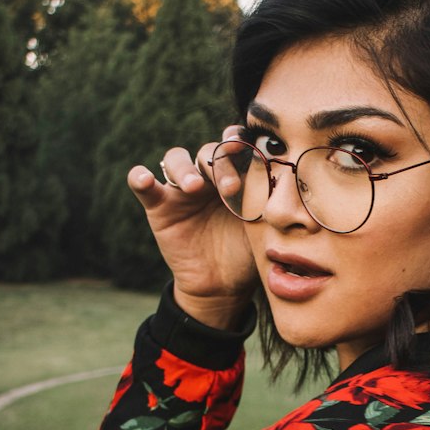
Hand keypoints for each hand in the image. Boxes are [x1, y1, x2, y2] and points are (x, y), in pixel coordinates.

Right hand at [127, 126, 257, 329]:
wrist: (223, 286)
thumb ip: (269, 198)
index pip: (234, 145)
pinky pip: (144, 185)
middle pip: (207, 150)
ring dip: (185, 168)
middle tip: (230, 188)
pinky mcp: (160, 207)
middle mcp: (207, 176)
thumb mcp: (262, 224)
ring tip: (193, 187)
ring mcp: (182, 189)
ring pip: (177, 159)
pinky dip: (140, 178)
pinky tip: (143, 179)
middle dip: (219, 163)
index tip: (252, 152)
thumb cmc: (247, 252)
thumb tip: (289, 174)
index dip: (240, 143)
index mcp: (235, 174)